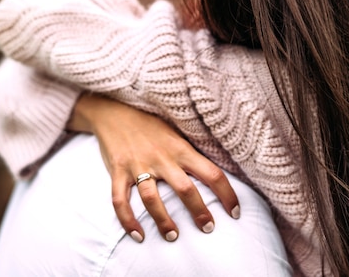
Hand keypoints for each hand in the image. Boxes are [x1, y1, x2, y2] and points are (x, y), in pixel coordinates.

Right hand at [67, 94, 239, 242]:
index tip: (235, 212)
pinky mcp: (118, 171)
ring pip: (152, 199)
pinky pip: (120, 200)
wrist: (114, 111)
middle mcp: (161, 158)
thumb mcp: (175, 133)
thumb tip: (215, 176)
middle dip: (199, 212)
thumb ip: (190, 153)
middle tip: (208, 228)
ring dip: (163, 221)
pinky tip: (138, 235)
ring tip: (173, 237)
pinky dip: (128, 220)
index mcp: (180, 149)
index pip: (211, 173)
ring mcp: (138, 165)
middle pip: (185, 189)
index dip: (227, 195)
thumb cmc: (150, 124)